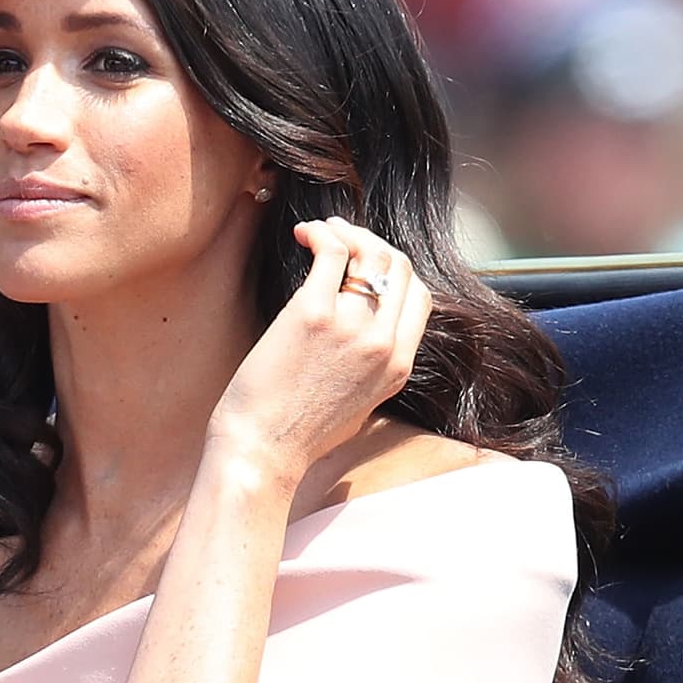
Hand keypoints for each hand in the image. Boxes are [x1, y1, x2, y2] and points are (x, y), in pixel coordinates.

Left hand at [210, 217, 430, 485]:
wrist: (263, 451)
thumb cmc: (297, 434)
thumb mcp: (360, 406)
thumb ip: (373, 370)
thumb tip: (367, 339)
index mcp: (398, 367)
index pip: (420, 297)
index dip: (395, 272)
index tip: (366, 265)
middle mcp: (383, 343)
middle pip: (400, 268)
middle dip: (373, 243)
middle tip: (342, 239)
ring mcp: (352, 326)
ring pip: (370, 253)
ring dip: (346, 232)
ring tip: (320, 231)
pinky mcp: (314, 313)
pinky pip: (332, 252)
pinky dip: (320, 233)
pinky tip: (303, 234)